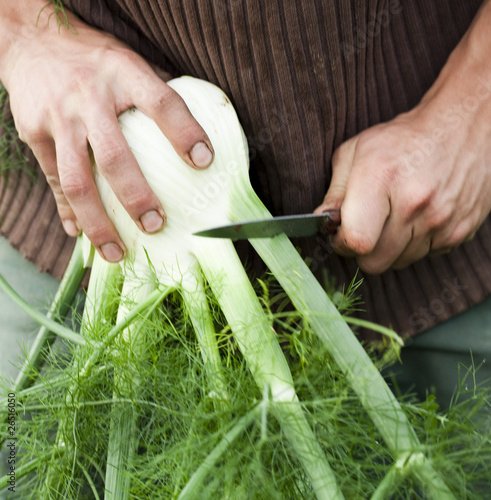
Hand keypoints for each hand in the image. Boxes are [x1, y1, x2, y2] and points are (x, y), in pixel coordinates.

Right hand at [0, 1, 212, 262]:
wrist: (31, 39)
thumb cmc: (95, 59)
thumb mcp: (128, 63)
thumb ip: (155, 96)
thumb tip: (194, 138)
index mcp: (123, 74)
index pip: (161, 103)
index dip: (184, 133)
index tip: (205, 162)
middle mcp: (90, 97)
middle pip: (115, 156)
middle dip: (137, 198)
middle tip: (157, 226)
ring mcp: (59, 118)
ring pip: (78, 180)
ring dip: (98, 223)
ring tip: (116, 253)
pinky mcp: (34, 133)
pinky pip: (54, 180)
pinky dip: (68, 211)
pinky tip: (80, 234)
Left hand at [315, 0, 490, 273]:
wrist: (465, 126)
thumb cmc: (404, 138)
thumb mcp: (357, 151)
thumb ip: (335, 191)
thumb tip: (322, 222)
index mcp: (381, 178)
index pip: (356, 241)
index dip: (341, 244)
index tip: (340, 234)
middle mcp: (414, 203)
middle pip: (374, 263)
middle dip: (362, 251)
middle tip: (363, 230)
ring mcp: (441, 221)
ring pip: (398, 263)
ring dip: (388, 249)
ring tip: (392, 218)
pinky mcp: (460, 232)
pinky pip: (424, 256)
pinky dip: (414, 245)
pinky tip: (416, 218)